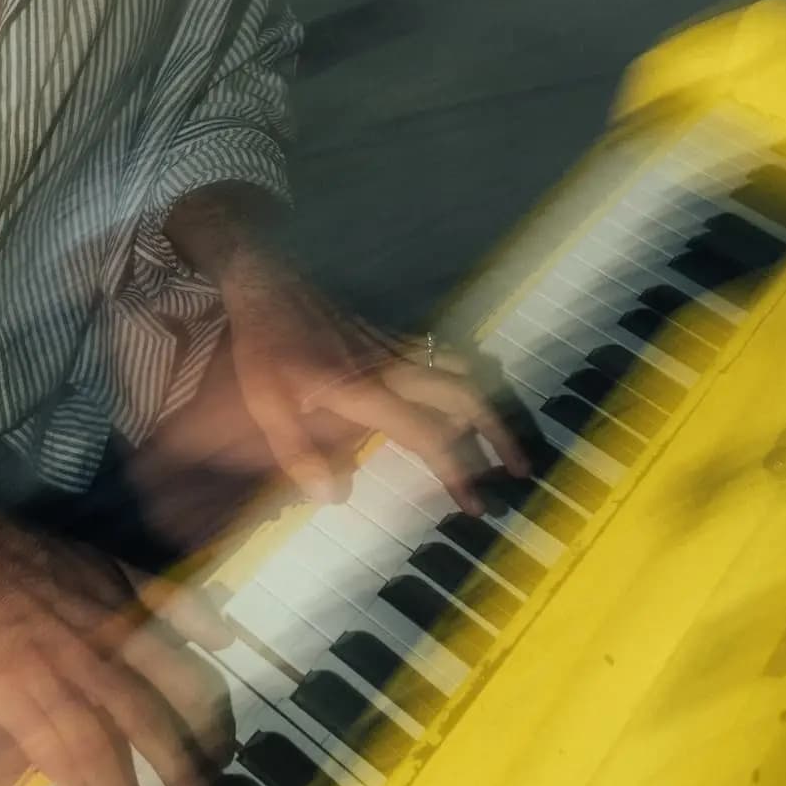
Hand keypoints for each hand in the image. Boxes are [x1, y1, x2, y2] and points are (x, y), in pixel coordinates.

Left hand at [220, 252, 531, 506]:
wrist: (267, 281)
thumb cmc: (266, 346)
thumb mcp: (267, 404)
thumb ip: (298, 454)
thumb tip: (334, 498)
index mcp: (367, 391)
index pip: (428, 436)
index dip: (457, 471)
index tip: (477, 503)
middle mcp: (394, 367)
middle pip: (466, 398)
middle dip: (499, 435)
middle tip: (519, 470)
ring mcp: (398, 347)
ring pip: (464, 371)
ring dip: (490, 404)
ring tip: (502, 439)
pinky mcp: (394, 336)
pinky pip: (446, 356)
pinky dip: (468, 382)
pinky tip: (465, 405)